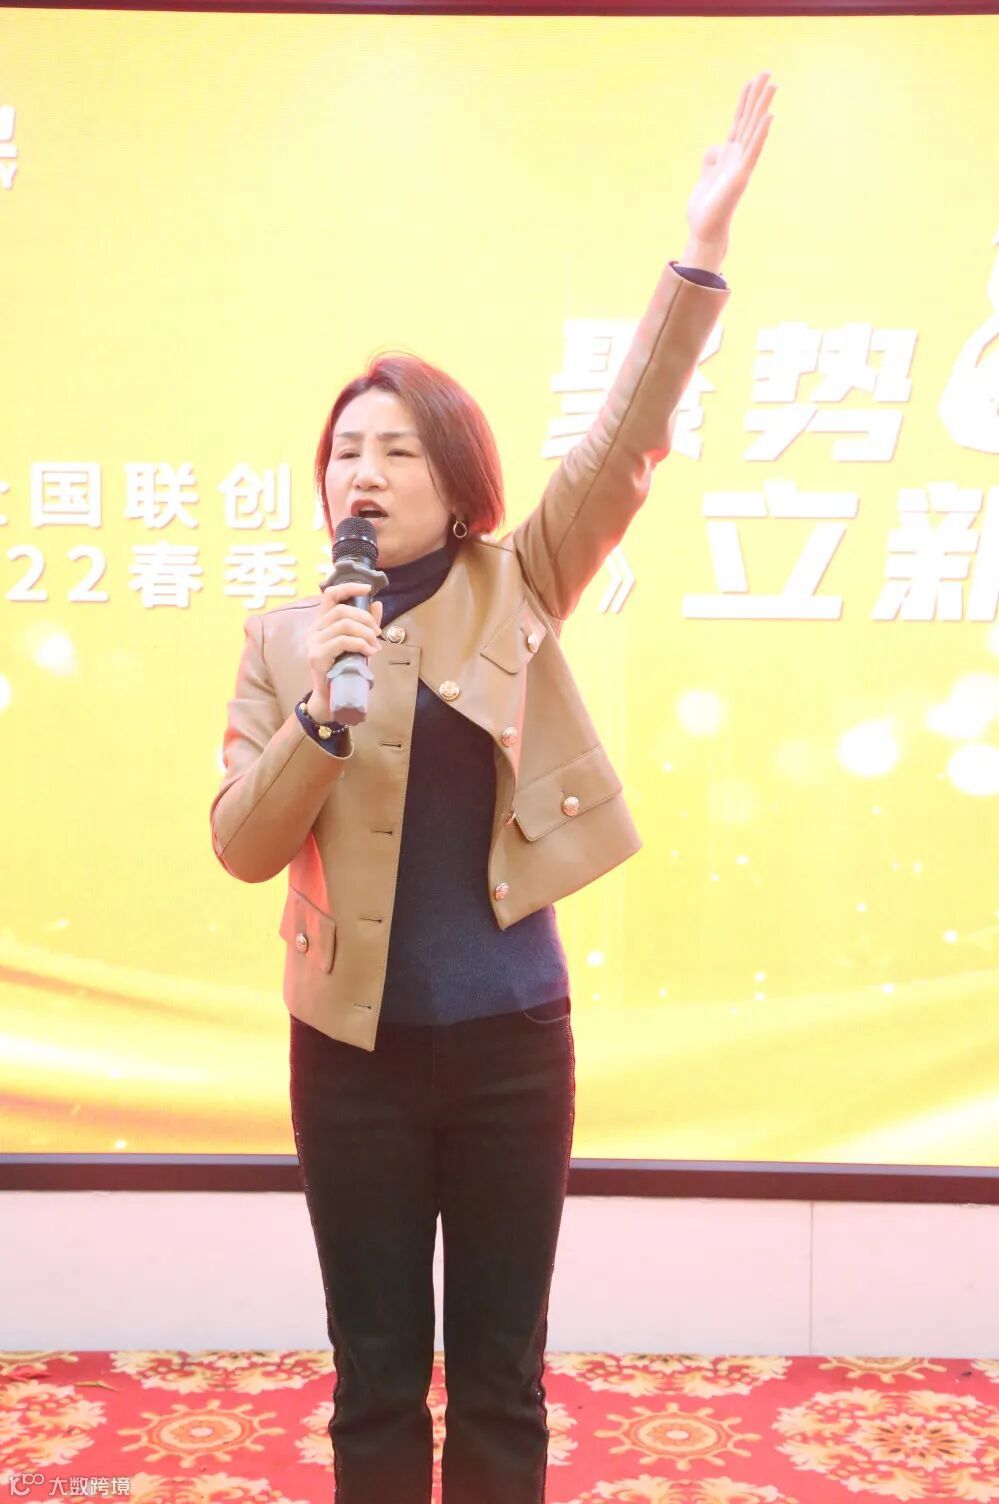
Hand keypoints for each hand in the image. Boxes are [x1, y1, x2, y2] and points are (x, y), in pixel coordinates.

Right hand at [306, 582, 383, 706]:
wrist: (332, 698)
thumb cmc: (345, 670)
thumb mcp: (359, 644)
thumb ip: (366, 625)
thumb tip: (377, 604)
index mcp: (322, 623)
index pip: (330, 595)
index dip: (348, 587)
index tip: (367, 588)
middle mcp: (314, 630)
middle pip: (341, 610)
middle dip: (365, 618)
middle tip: (378, 632)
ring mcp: (312, 643)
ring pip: (343, 625)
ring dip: (365, 633)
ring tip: (375, 645)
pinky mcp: (316, 656)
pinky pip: (342, 641)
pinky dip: (361, 644)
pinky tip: (370, 652)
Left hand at [684, 71, 776, 253]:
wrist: (704, 230)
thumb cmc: (705, 209)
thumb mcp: (705, 177)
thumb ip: (710, 159)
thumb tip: (716, 147)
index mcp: (729, 155)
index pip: (738, 122)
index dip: (744, 101)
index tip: (752, 80)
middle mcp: (738, 157)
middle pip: (749, 119)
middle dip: (757, 96)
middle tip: (769, 72)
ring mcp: (742, 165)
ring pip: (754, 130)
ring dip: (763, 107)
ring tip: (774, 85)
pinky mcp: (741, 176)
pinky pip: (753, 150)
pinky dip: (761, 133)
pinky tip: (769, 117)